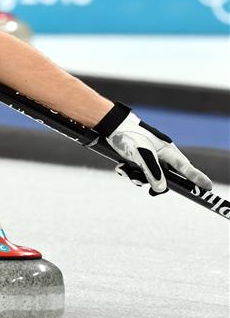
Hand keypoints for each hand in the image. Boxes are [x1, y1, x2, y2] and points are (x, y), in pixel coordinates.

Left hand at [95, 102, 212, 194]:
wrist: (109, 126)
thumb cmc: (128, 136)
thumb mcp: (141, 155)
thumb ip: (152, 172)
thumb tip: (162, 188)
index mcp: (167, 151)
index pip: (185, 168)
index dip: (196, 178)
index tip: (207, 187)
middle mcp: (160, 154)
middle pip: (166, 176)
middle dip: (155, 182)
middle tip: (151, 191)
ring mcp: (149, 156)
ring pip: (149, 175)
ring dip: (137, 176)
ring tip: (126, 169)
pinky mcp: (137, 158)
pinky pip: (137, 171)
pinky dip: (129, 171)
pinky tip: (121, 166)